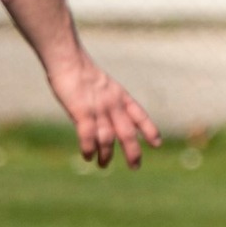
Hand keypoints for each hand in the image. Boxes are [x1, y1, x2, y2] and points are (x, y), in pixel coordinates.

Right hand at [47, 52, 160, 167]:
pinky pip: (88, 135)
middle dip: (133, 152)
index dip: (149, 130)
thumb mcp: (105, 86)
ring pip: (108, 138)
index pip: (140, 115)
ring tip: (104, 165)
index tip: (157, 144)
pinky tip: (88, 157)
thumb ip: (110, 102)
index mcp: (121, 96)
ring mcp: (99, 109)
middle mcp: (114, 104)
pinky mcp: (82, 111)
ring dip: (107, 155)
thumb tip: (110, 121)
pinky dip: (89, 148)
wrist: (69, 60)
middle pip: (128, 133)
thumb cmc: (82, 73)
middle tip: (135, 167)